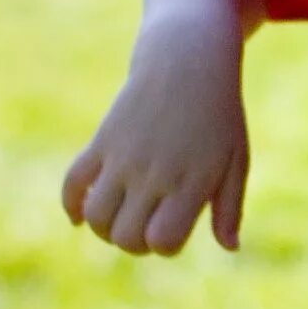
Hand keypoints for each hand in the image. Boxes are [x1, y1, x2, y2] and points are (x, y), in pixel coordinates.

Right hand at [61, 17, 250, 256]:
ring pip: (96, 216)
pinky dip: (71, 205)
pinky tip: (80, 215)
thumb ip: (231, 207)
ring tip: (120, 217)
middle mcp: (153, 173)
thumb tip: (230, 248)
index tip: (173, 229)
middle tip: (147, 226)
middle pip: (125, 237)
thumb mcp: (236, 160)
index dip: (165, 246)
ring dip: (103, 228)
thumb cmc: (219, 115)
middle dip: (134, 244)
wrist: (187, 60)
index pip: (162, 241)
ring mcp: (123, 157)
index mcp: (189, 181)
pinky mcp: (102, 141)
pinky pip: (73, 182)